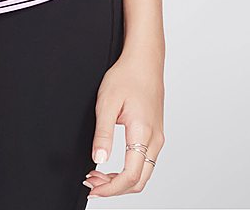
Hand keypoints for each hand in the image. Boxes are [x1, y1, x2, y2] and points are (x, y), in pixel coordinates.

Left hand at [81, 46, 164, 197]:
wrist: (144, 61)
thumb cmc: (126, 76)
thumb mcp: (107, 102)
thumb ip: (103, 133)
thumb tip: (99, 160)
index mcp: (143, 132)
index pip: (131, 176)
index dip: (111, 188)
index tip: (93, 188)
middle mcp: (155, 139)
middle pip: (139, 181)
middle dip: (114, 188)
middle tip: (92, 183)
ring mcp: (158, 137)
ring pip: (143, 174)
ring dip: (121, 181)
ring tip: (98, 175)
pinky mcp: (155, 134)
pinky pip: (145, 162)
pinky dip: (128, 171)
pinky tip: (112, 165)